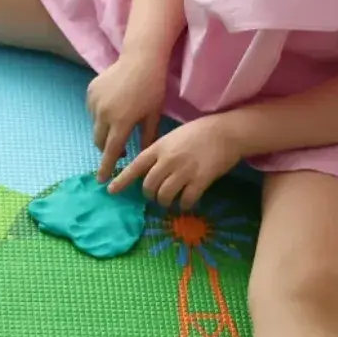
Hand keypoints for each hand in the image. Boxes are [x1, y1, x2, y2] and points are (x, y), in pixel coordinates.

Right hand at [86, 54, 168, 181]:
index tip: (101, 179)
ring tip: (120, 124)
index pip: (111, 151)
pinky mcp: (91, 92)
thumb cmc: (152, 88)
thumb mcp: (153, 115)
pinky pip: (92, 110)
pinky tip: (114, 107)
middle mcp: (104, 114)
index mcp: (121, 122)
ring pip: (95, 125)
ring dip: (104, 130)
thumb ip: (146, 137)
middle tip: (118, 151)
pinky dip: (100, 114)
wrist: (140, 59)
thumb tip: (142, 158)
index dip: (106, 167)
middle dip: (106, 149)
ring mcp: (95, 102)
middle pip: (99, 141)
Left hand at [107, 115, 241, 209]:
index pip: (135, 166)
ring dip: (165, 202)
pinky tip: (188, 202)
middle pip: (149, 186)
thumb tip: (148, 171)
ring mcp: (184, 171)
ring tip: (171, 201)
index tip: (111, 191)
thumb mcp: (173, 137)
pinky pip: (186, 200)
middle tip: (156, 197)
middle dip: (150, 195)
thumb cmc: (199, 132)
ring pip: (164, 196)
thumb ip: (160, 152)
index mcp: (159, 147)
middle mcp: (168, 160)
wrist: (226, 131)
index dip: (122, 181)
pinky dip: (184, 205)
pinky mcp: (200, 180)